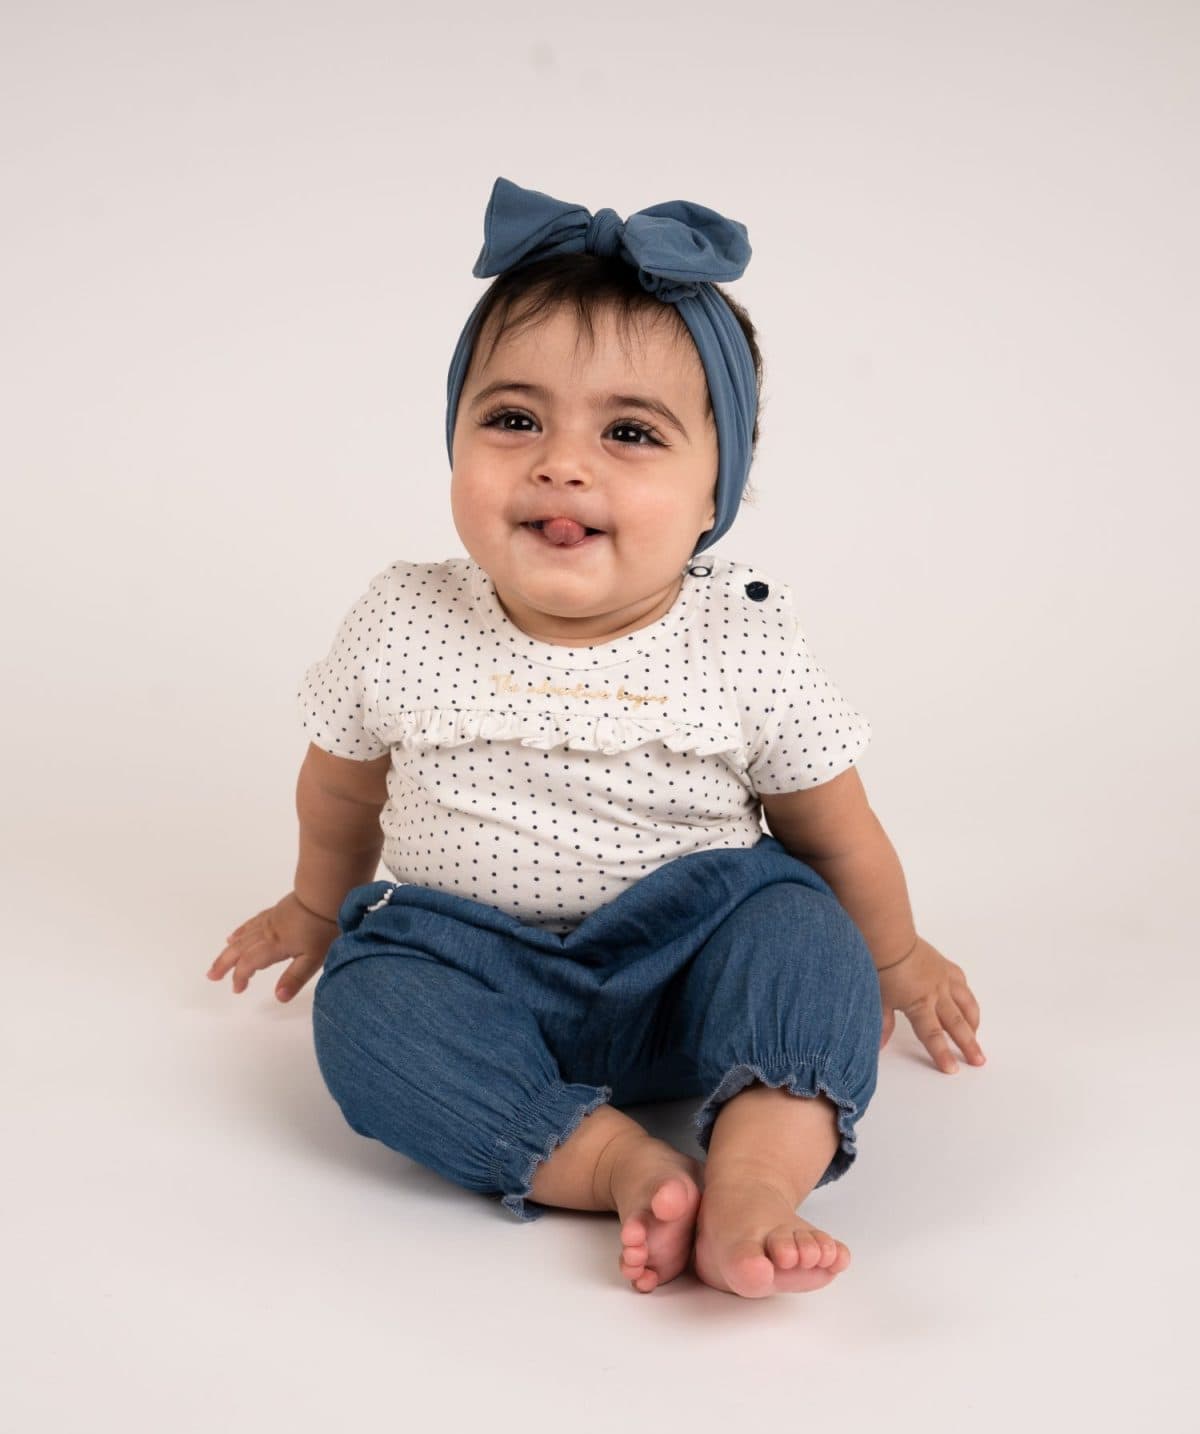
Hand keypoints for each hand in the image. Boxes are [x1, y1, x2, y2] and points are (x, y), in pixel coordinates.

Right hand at [207, 892, 339, 1002]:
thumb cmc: (323, 928)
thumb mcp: (314, 958)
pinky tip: (235, 936)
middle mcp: (267, 933)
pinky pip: (251, 923)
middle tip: (211, 976)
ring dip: (229, 950)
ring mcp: (270, 920)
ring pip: (243, 936)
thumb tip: (278, 998)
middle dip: (224, 964)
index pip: (250, 963)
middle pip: (240, 949)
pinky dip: (240, 932)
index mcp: (274, 946)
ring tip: (219, 961)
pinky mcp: (275, 911)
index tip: (237, 989)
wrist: (326, 894)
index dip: (240, 977)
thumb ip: (295, 977)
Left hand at [877, 936, 984, 1073]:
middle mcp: (937, 993)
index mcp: (920, 1004)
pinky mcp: (944, 965)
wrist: (889, 936)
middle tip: (980, 1060)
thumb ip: (882, 1023)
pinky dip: (965, 994)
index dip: (943, 1054)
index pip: (933, 1036)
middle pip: (956, 1024)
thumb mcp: (878, 998)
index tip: (953, 1070)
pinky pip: (961, 982)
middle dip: (969, 1044)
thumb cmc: (880, 966)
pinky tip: (966, 1000)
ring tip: (976, 1034)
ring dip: (973, 1020)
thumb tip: (879, 1046)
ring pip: (966, 1003)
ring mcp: (943, 978)